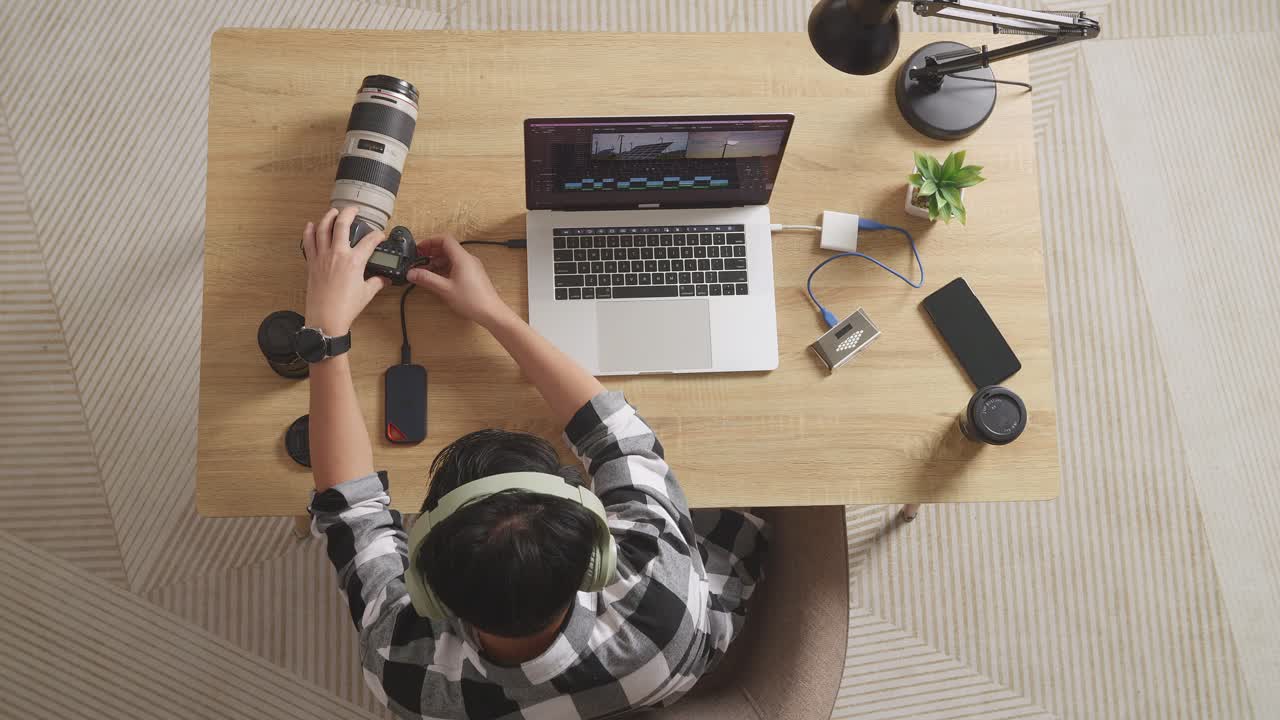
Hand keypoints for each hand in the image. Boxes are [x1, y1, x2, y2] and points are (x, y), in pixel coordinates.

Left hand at [301, 206, 390, 336]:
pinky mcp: (312, 263)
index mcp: (354, 262)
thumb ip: (376, 282)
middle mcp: (337, 255)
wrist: (326, 318)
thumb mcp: (367, 293)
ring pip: (322, 229)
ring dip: (328, 217)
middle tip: (354, 209)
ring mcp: (322, 257)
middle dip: (349, 213)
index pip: (369, 241)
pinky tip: (311, 225)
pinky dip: (309, 231)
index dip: (377, 235)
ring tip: (333, 211)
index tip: (380, 235)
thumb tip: (383, 279)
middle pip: (342, 225)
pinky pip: (308, 242)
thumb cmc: (345, 308)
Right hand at [407, 233, 514, 328]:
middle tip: (419, 261)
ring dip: (437, 262)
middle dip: (431, 252)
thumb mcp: (444, 289)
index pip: (445, 239)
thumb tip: (411, 273)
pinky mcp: (472, 275)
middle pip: (447, 248)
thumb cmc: (471, 300)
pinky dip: (444, 269)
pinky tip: (437, 278)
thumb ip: (426, 279)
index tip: (419, 249)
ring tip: (425, 272)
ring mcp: (471, 267)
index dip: (430, 241)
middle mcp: (468, 259)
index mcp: (462, 258)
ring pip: (451, 258)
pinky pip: (456, 266)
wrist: (490, 312)